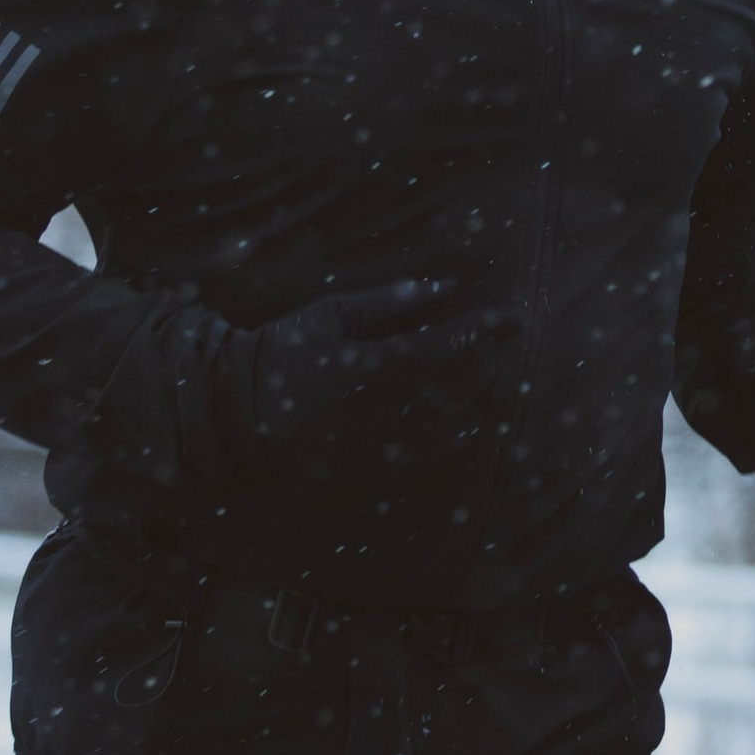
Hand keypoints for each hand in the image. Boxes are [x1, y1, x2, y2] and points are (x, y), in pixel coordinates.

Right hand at [237, 280, 502, 490]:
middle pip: (453, 387)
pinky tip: (460, 415)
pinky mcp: (370, 466)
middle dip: (481, 361)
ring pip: (447, 424)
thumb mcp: (333, 312)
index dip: (482, 330)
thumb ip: (390, 301)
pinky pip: (428, 455)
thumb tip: (444, 288)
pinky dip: (454, 435)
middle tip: (490, 342)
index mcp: (368, 364)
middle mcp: (378, 408)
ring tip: (478, 373)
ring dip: (473, 396)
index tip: (513, 317)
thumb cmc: (288, 348)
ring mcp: (376, 443)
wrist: (241, 407)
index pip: (442, 345)